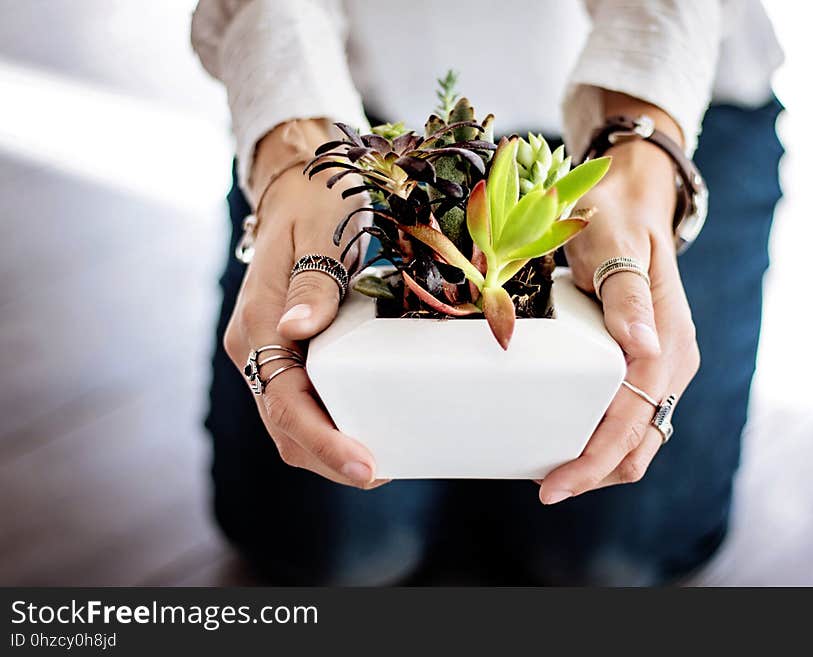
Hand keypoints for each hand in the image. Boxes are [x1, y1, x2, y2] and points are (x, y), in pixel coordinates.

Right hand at [223, 122, 384, 488]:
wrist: (298, 187)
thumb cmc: (314, 203)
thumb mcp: (319, 233)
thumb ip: (312, 284)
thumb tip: (296, 331)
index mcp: (257, 326)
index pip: (286, 405)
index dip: (326, 443)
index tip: (368, 468)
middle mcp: (256, 348)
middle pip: (286, 428)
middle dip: (331, 460)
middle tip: (384, 472)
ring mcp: (270, 352)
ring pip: (292, 423)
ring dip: (331, 450)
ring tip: (384, 462)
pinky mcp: (288, 353)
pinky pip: (304, 402)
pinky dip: (333, 426)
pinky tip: (369, 428)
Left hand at [538, 138, 699, 503]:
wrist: (630, 202)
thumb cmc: (616, 219)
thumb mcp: (614, 245)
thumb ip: (626, 294)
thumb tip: (642, 348)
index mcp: (668, 343)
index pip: (632, 421)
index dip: (593, 460)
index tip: (553, 485)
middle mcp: (671, 362)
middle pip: (638, 444)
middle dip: (594, 473)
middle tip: (545, 487)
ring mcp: (660, 365)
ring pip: (636, 438)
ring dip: (597, 462)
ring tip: (549, 471)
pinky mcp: (644, 364)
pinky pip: (627, 417)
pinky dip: (600, 439)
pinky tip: (566, 438)